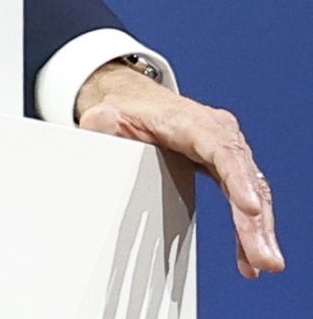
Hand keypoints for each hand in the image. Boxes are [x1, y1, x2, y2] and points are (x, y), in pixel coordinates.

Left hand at [75, 61, 283, 277]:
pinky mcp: (227, 170)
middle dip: (255, 220)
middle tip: (264, 257)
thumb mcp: (108, 114)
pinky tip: (248, 260)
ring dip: (258, 232)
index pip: (221, 150)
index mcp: (192, 121)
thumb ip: (103, 121)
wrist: (136, 102)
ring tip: (264, 264)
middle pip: (244, 178)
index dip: (238, 179)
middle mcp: (218, 134)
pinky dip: (247, 231)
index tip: (250, 208)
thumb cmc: (126, 110)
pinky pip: (244, 202)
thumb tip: (101, 124)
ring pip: (252, 193)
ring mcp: (226, 152)